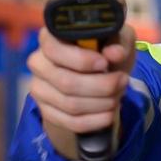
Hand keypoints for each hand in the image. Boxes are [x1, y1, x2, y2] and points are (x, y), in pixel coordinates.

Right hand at [27, 25, 136, 160]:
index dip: (81, 60)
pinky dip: (95, 120)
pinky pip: (70, 122)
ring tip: (118, 95)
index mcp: (49, 38)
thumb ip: (117, 42)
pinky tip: (109, 113)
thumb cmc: (105, 49)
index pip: (55, 51)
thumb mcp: (116, 38)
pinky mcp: (46, 111)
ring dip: (102, 103)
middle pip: (66, 82)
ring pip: (71, 105)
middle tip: (122, 81)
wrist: (98, 73)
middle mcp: (38, 63)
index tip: (105, 63)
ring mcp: (39, 89)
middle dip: (101, 86)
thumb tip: (115, 53)